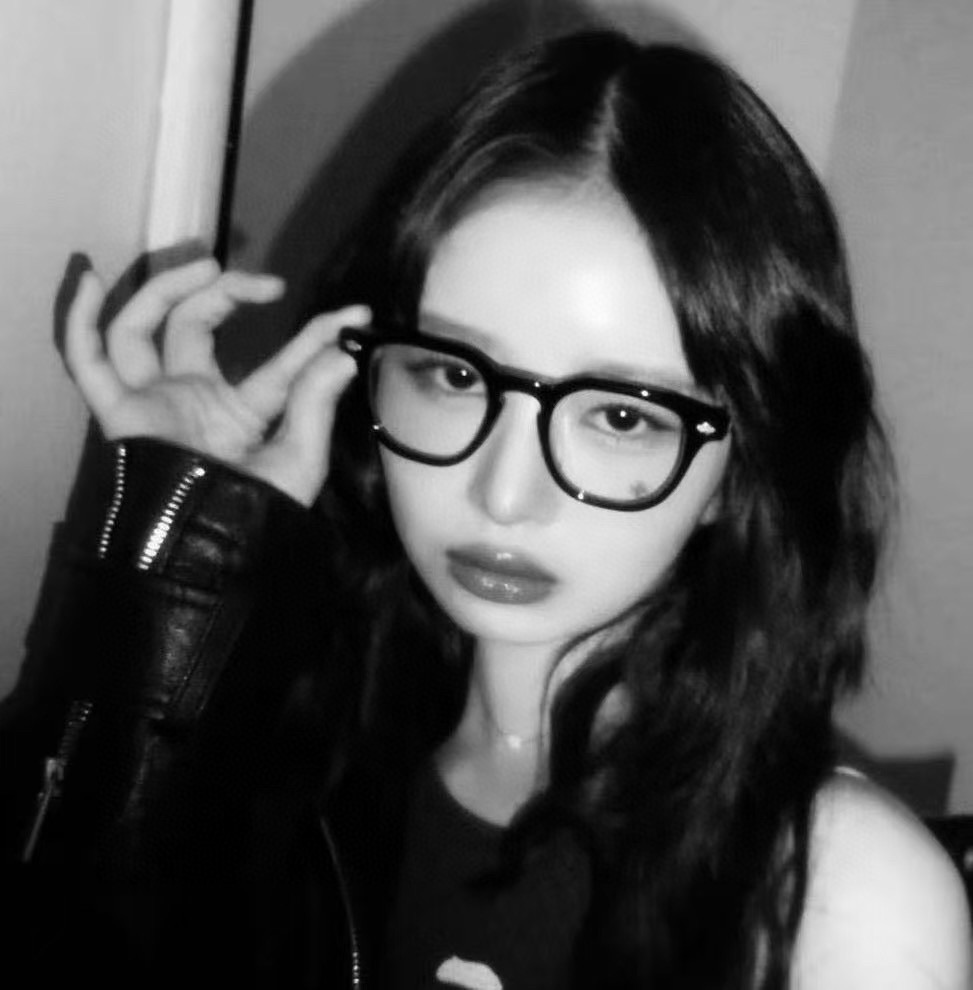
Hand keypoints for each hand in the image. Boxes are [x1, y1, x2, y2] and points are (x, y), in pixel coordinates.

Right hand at [62, 257, 369, 505]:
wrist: (209, 551)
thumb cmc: (257, 514)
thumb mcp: (299, 459)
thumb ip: (316, 402)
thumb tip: (346, 351)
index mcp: (244, 412)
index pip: (283, 362)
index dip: (319, 335)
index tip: (356, 314)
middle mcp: (196, 396)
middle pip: (198, 323)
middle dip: (230, 293)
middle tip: (270, 286)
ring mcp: (157, 399)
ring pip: (144, 326)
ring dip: (167, 289)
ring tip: (206, 265)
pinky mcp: (121, 410)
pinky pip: (89, 361)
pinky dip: (81, 320)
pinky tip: (90, 279)